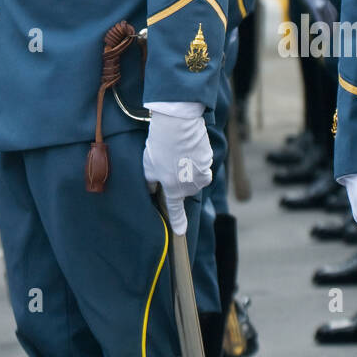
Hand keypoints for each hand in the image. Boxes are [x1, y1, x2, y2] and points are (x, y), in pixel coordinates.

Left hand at [143, 102, 212, 234]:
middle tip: (168, 162)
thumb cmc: (160, 146)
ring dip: (187, 167)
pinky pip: (201, 162)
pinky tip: (186, 146)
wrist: (179, 125)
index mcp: (174, 189)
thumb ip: (150, 181)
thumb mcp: (148, 166)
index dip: (178, 221)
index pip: (175, 209)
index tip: (181, 232)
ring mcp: (202, 173)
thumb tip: (153, 189)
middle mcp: (191, 185)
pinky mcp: (208, 159)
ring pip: (194, 175)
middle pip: (184, 188)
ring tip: (176, 152)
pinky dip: (194, 157)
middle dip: (178, 179)